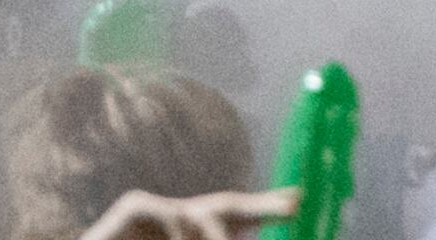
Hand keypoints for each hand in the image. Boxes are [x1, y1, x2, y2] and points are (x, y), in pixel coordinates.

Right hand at [76, 195, 298, 239]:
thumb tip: (243, 229)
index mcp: (194, 237)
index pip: (235, 217)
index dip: (266, 207)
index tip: (299, 200)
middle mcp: (181, 219)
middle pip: (226, 205)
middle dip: (262, 207)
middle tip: (293, 205)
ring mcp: (157, 210)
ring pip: (202, 218)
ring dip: (216, 237)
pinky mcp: (135, 205)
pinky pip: (173, 218)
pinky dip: (181, 237)